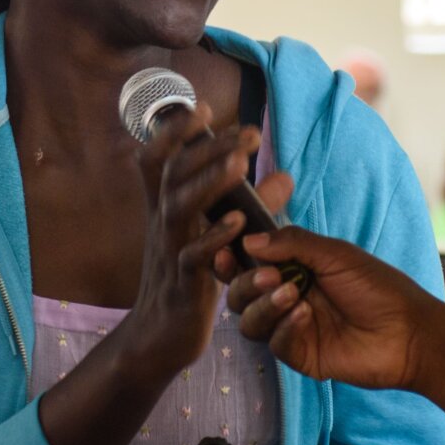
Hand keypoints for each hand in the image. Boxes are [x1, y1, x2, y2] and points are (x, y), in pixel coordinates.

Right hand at [125, 105, 260, 377]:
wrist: (159, 337)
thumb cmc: (187, 281)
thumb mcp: (214, 237)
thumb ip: (248, 206)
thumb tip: (285, 177)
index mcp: (166, 209)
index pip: (162, 160)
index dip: (175, 133)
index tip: (201, 107)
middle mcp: (162, 224)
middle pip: (174, 173)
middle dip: (206, 148)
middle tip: (246, 131)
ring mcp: (169, 252)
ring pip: (179, 207)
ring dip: (209, 182)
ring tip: (239, 163)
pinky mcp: (183, 284)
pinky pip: (194, 257)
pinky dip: (214, 237)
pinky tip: (237, 222)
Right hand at [226, 208, 436, 394]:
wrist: (409, 333)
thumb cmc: (379, 287)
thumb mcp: (336, 255)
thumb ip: (292, 244)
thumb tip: (248, 241)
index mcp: (293, 268)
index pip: (249, 263)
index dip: (231, 258)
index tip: (224, 251)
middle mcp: (287, 297)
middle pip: (240, 294)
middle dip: (247, 283)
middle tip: (268, 276)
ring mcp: (291, 328)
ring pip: (250, 321)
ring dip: (263, 306)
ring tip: (292, 295)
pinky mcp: (300, 356)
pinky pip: (274, 343)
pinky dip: (284, 328)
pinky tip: (305, 316)